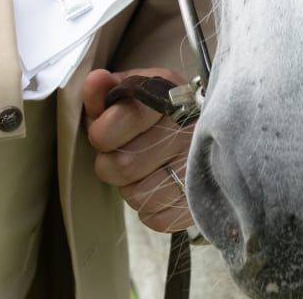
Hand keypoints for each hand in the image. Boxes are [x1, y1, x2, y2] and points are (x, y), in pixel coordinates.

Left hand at [82, 67, 194, 233]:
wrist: (208, 134)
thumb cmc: (160, 114)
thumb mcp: (135, 92)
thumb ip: (108, 90)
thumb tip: (95, 82)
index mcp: (170, 97)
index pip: (115, 125)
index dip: (102, 134)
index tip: (105, 131)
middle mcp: (188, 131)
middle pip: (121, 167)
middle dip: (112, 163)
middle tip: (126, 152)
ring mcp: (198, 168)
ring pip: (137, 196)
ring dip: (133, 187)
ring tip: (146, 170)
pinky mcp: (201, 201)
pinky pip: (156, 219)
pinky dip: (151, 208)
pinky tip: (161, 186)